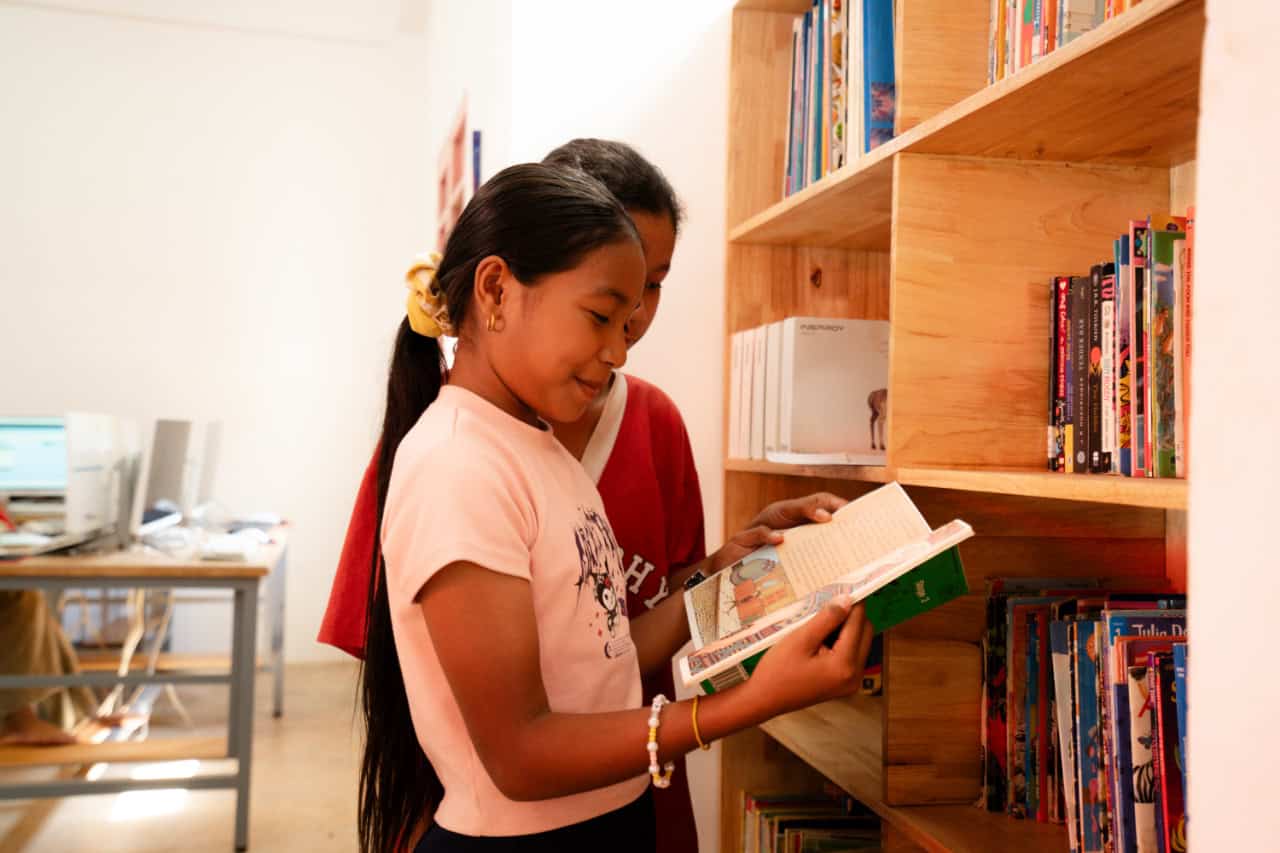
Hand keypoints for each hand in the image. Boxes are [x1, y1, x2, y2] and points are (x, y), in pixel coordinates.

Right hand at [708, 493, 848, 572]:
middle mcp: (777, 520)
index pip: (816, 505)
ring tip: (825, 518)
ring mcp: (760, 526)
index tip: (854, 512)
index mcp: (791, 524)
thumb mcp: (791, 565)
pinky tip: (781, 540)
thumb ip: (811, 560)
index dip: (835, 505)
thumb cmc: (761, 573)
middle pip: (804, 504)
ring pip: (783, 510)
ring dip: (805, 512)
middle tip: (843, 512)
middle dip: (824, 505)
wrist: (724, 582)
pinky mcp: (743, 538)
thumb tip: (844, 569)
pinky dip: (769, 535)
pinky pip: (758, 532)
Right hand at [742, 599, 873, 718]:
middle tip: (828, 603)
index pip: (858, 624)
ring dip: (846, 628)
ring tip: (820, 621)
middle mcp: (855, 675)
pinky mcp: (844, 683)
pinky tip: (821, 636)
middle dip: (851, 616)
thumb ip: (827, 619)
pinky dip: (841, 642)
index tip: (843, 586)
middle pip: (865, 633)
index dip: (852, 603)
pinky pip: (851, 655)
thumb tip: (847, 600)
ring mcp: (851, 682)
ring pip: (860, 643)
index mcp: (845, 665)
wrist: (764, 699)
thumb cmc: (778, 670)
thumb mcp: (801, 639)